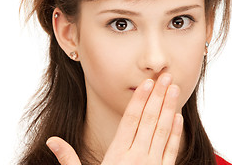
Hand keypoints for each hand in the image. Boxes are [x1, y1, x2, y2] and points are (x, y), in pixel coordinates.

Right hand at [47, 73, 182, 164]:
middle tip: (165, 76)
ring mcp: (152, 164)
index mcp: (118, 154)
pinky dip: (176, 133)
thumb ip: (69, 159)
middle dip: (158, 96)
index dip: (139, 100)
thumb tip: (53, 141)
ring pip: (162, 130)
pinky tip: (179, 118)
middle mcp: (137, 156)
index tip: (147, 83)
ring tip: (174, 89)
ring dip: (169, 108)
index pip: (131, 120)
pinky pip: (171, 150)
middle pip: (149, 120)